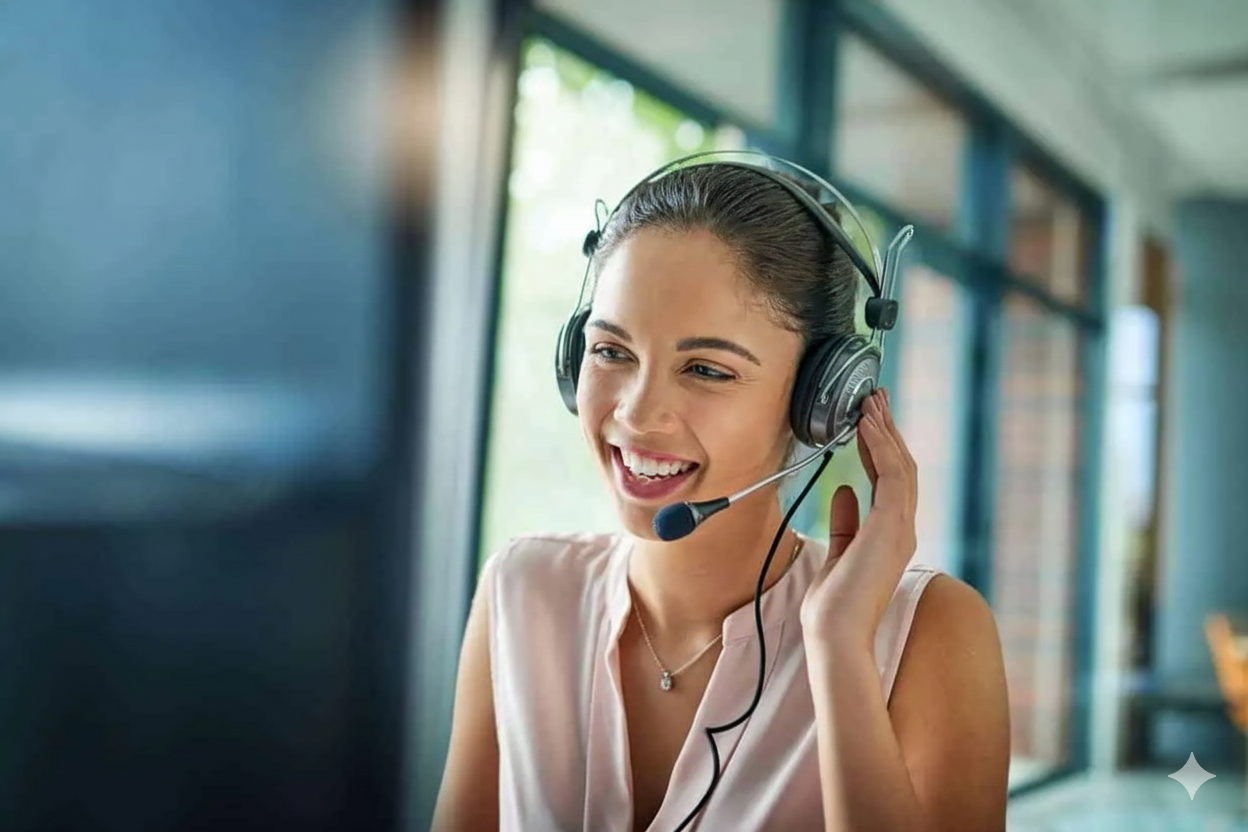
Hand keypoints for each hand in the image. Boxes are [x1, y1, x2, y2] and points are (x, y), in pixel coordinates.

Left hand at [799, 387, 917, 650]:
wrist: (835, 635)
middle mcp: (901, 528)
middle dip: (887, 430)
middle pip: (900, 466)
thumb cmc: (834, 606)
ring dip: (884, 431)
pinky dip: (880, 446)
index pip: (890, 480)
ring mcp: (901, 527)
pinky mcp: (892, 527)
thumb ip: (845, 521)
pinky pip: (892, 475)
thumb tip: (845, 490)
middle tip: (875, 398)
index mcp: (890, 534)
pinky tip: (867, 425)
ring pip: (900, 465)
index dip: (880, 446)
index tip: (868, 420)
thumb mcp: (837, 552)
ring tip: (870, 402)